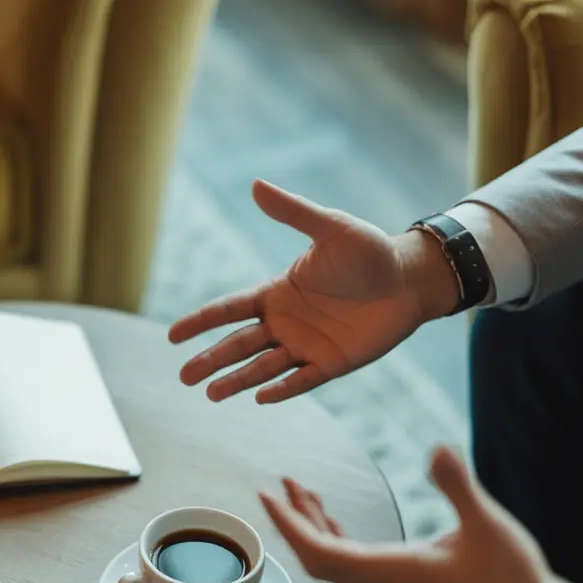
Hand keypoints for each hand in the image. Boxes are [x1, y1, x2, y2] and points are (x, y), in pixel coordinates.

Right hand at [168, 180, 460, 402]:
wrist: (410, 278)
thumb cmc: (369, 251)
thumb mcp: (330, 228)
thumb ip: (293, 212)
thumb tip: (256, 184)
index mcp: (276, 293)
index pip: (228, 310)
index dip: (200, 322)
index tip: (172, 336)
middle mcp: (284, 323)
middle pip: (238, 345)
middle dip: (210, 360)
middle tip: (183, 377)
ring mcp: (306, 346)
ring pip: (262, 367)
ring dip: (238, 380)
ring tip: (211, 393)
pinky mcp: (332, 364)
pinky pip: (302, 381)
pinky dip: (282, 389)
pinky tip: (260, 397)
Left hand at [259, 446, 582, 582]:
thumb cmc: (513, 579)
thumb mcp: (488, 524)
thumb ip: (458, 486)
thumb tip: (437, 448)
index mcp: (390, 572)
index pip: (319, 553)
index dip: (289, 525)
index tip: (267, 497)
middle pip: (319, 556)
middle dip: (295, 520)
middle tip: (281, 484)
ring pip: (335, 559)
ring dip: (315, 526)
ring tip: (301, 490)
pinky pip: (353, 562)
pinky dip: (336, 536)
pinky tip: (333, 518)